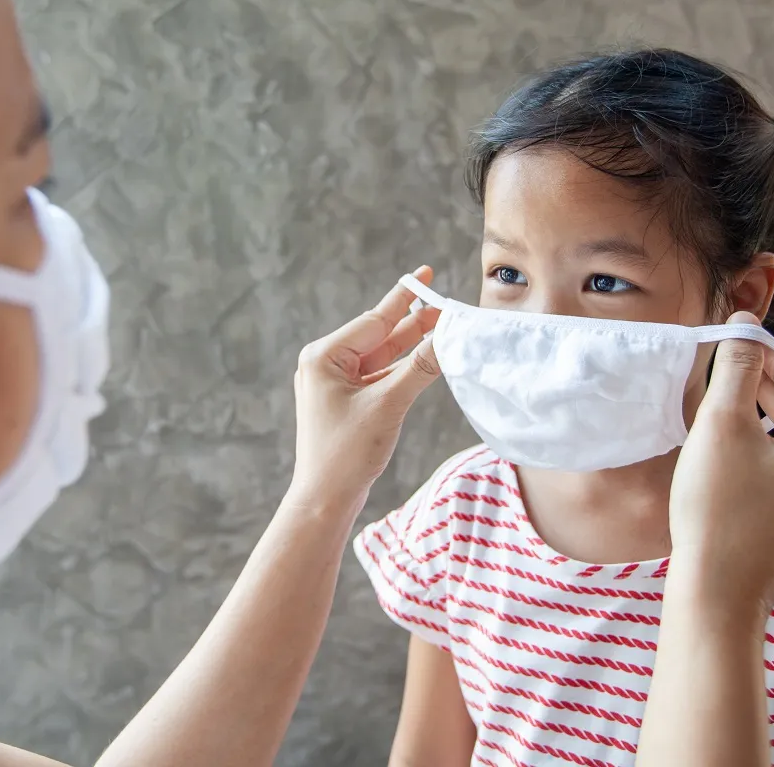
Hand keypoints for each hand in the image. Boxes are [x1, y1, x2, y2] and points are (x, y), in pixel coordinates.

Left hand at [289, 267, 442, 509]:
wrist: (325, 499)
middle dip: (413, 322)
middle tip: (446, 304)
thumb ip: (420, 368)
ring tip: (443, 325)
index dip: (406, 299)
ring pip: (381, 357)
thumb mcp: (388, 404)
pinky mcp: (346, 402)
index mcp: (324, 356)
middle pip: (379, 335)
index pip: (374, 321)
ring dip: (411, 345)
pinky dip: (403, 369)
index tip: (427, 274)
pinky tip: (426, 357)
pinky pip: (379, 376)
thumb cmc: (346, 453)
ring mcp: (335, 384)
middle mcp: (325, 364)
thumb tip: (449, 338)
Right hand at [669, 312, 773, 611]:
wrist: (717, 592)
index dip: (767, 362)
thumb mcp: (723, 426)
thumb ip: (739, 370)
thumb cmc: (720, 509)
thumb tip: (744, 326)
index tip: (740, 342)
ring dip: (770, 436)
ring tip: (729, 418)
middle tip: (730, 375)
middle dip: (768, 400)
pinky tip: (739, 466)